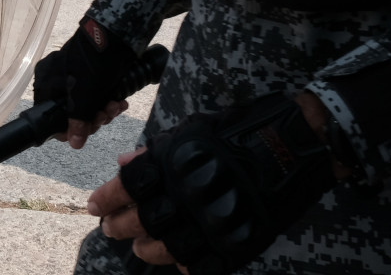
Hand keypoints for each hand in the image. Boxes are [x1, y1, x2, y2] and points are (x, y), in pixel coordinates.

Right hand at [32, 20, 165, 147]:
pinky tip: (119, 102)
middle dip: (92, 118)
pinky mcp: (91, 77)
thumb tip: (74, 144)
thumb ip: (78, 120)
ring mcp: (74, 79)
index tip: (86, 131)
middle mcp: (57, 82)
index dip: (69, 128)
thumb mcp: (83, 94)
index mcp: (47, 83)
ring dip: (103, 111)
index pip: (51, 117)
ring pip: (86, 107)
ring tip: (116, 106)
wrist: (117, 34)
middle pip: (71, 114)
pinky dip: (107, 102)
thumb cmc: (93, 62)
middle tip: (106, 115)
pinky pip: (95, 97)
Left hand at [96, 93, 338, 274]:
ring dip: (146, 249)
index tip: (94, 205)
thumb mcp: (194, 130)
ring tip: (138, 247)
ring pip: (167, 248)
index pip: (129, 185)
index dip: (107, 197)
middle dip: (119, 225)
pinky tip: (177, 260)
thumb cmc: (241, 131)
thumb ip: (157, 151)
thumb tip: (123, 163)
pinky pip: (202, 264)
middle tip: (109, 229)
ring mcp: (214, 221)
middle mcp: (191, 194)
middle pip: (142, 220)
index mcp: (177, 162)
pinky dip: (186, 265)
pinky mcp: (237, 242)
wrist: (295, 145)